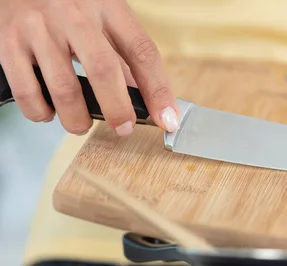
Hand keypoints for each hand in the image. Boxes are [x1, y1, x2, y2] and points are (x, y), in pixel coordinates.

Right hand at [0, 0, 178, 135]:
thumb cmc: (66, 1)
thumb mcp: (101, 14)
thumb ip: (120, 52)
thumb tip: (145, 99)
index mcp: (106, 6)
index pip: (142, 51)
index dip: (159, 91)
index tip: (168, 120)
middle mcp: (73, 13)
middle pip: (103, 69)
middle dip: (118, 109)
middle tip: (124, 128)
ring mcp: (38, 27)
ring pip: (64, 89)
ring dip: (77, 119)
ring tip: (81, 123)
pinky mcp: (8, 41)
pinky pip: (27, 91)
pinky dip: (41, 112)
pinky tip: (49, 111)